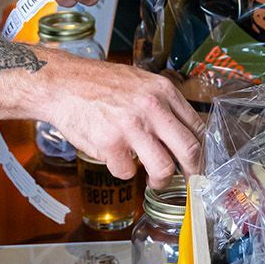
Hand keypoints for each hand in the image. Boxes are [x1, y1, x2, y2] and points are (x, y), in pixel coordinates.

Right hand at [41, 56, 204, 186]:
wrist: (62, 84)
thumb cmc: (98, 84)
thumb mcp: (139, 82)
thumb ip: (162, 104)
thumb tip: (182, 133)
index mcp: (162, 91)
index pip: (197, 126)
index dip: (202, 150)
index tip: (199, 162)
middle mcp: (151, 108)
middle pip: (189, 150)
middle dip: (193, 172)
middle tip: (190, 180)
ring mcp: (131, 127)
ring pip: (163, 168)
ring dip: (160, 180)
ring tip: (153, 179)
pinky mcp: (110, 144)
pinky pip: (127, 172)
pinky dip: (123, 170)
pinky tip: (115, 157)